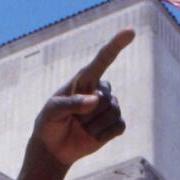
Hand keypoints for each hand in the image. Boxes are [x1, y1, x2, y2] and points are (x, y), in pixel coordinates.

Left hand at [33, 31, 132, 165]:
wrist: (54, 147)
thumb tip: (96, 101)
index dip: (116, 45)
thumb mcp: (52, 111)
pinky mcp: (114, 124)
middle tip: (73, 120)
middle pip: (106, 98)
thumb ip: (71, 103)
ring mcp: (108, 107)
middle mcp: (99, 90)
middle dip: (88, 114)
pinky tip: (91, 136)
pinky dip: (103, 135)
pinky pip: (119, 127)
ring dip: (94, 126)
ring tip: (81, 127)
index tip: (130, 32)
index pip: (103, 59)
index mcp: (84, 79)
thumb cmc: (49, 123)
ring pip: (113, 113)